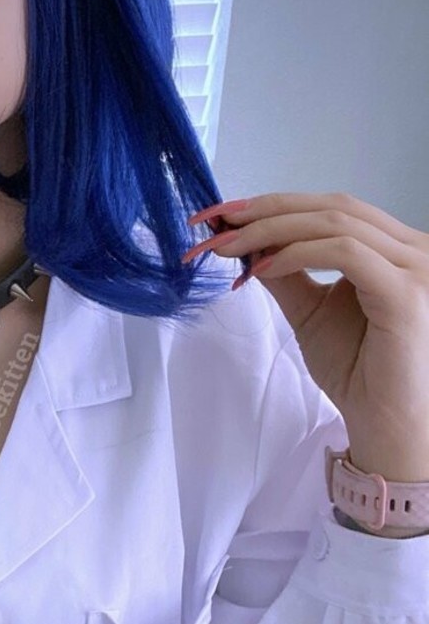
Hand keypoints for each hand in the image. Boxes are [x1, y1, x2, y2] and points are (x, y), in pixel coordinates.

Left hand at [185, 192, 428, 482]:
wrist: (382, 418)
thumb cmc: (355, 369)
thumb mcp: (308, 310)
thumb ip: (284, 272)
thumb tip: (245, 241)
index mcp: (392, 247)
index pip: (332, 208)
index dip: (275, 205)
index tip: (222, 217)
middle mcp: (411, 247)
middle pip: (333, 207)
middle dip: (266, 211)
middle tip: (215, 223)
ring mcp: (414, 266)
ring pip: (336, 223)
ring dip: (272, 231)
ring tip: (228, 248)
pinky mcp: (405, 291)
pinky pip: (346, 253)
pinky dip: (298, 254)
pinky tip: (261, 269)